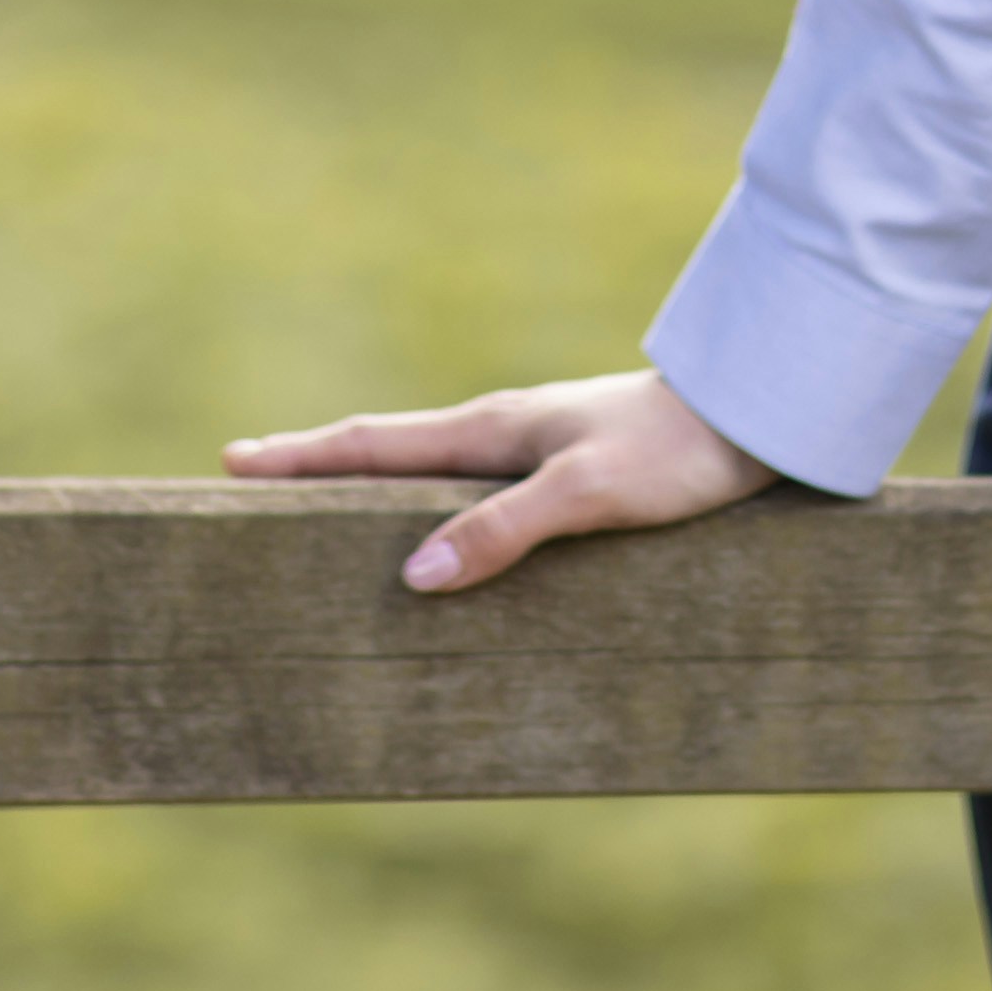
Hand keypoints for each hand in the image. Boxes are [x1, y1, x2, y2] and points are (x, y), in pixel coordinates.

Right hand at [221, 367, 776, 593]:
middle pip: (390, 450)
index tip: (234, 460)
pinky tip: (448, 530)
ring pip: (434, 470)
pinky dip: (434, 504)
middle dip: (320, 464)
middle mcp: (504, 432)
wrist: (757, 415)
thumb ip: (504, 531)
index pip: (374, 443)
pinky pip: (479, 490)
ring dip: (376, 483)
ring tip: (334, 508)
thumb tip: (412, 575)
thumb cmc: (676, 453)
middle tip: (257, 475)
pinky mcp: (575, 469)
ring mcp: (538, 447)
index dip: (303, 456)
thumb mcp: (588, 495)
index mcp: (492, 429)